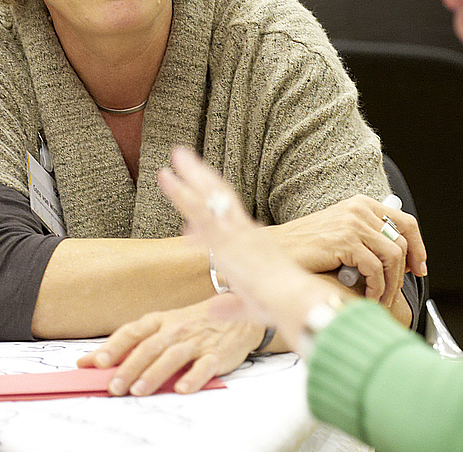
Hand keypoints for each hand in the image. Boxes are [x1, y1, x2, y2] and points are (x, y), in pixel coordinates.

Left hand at [77, 294, 262, 395]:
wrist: (238, 314)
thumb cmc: (193, 324)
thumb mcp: (161, 326)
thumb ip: (127, 344)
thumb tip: (88, 361)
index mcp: (160, 321)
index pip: (133, 332)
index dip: (114, 346)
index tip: (97, 362)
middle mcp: (176, 329)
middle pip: (149, 347)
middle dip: (129, 368)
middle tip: (114, 386)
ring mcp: (197, 341)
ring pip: (173, 357)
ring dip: (154, 374)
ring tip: (138, 391)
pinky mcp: (216, 355)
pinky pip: (204, 366)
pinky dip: (193, 377)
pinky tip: (182, 388)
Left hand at [157, 146, 345, 345]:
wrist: (294, 298)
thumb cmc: (281, 305)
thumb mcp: (250, 307)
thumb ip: (230, 307)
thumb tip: (214, 309)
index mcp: (254, 245)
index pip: (228, 224)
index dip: (208, 216)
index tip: (188, 223)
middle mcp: (245, 232)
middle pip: (221, 196)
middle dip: (202, 178)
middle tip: (184, 157)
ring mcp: (235, 231)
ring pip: (208, 197)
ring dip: (189, 176)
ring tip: (176, 154)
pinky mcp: (226, 235)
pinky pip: (201, 210)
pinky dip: (183, 193)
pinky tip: (169, 178)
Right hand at [266, 195, 426, 306]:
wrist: (276, 252)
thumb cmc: (305, 249)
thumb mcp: (340, 236)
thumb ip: (365, 240)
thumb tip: (396, 259)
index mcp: (361, 205)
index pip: (405, 222)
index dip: (417, 247)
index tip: (418, 268)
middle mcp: (359, 209)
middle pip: (402, 240)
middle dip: (405, 271)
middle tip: (396, 291)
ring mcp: (353, 223)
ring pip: (393, 256)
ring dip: (391, 284)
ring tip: (380, 299)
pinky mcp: (345, 240)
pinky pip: (375, 268)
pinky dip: (376, 287)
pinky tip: (368, 296)